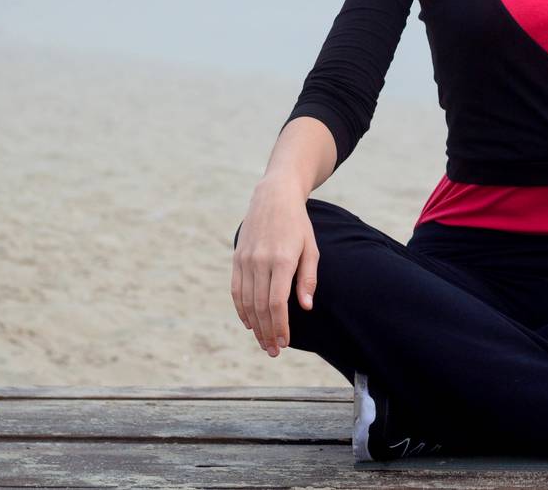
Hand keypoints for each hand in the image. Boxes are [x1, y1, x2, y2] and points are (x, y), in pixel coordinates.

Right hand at [231, 175, 319, 357]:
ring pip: (247, 302)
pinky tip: (250, 323)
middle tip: (274, 351)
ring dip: (255, 326)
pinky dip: (241, 310)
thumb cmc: (298, 225)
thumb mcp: (311, 248)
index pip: (277, 303)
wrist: (273, 198)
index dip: (280, 326)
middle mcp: (260, 261)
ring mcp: (246, 260)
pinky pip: (236, 290)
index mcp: (281, 260)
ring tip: (264, 342)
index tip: (285, 344)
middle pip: (261, 307)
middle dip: (267, 332)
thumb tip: (306, 307)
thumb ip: (308, 278)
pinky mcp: (237, 258)